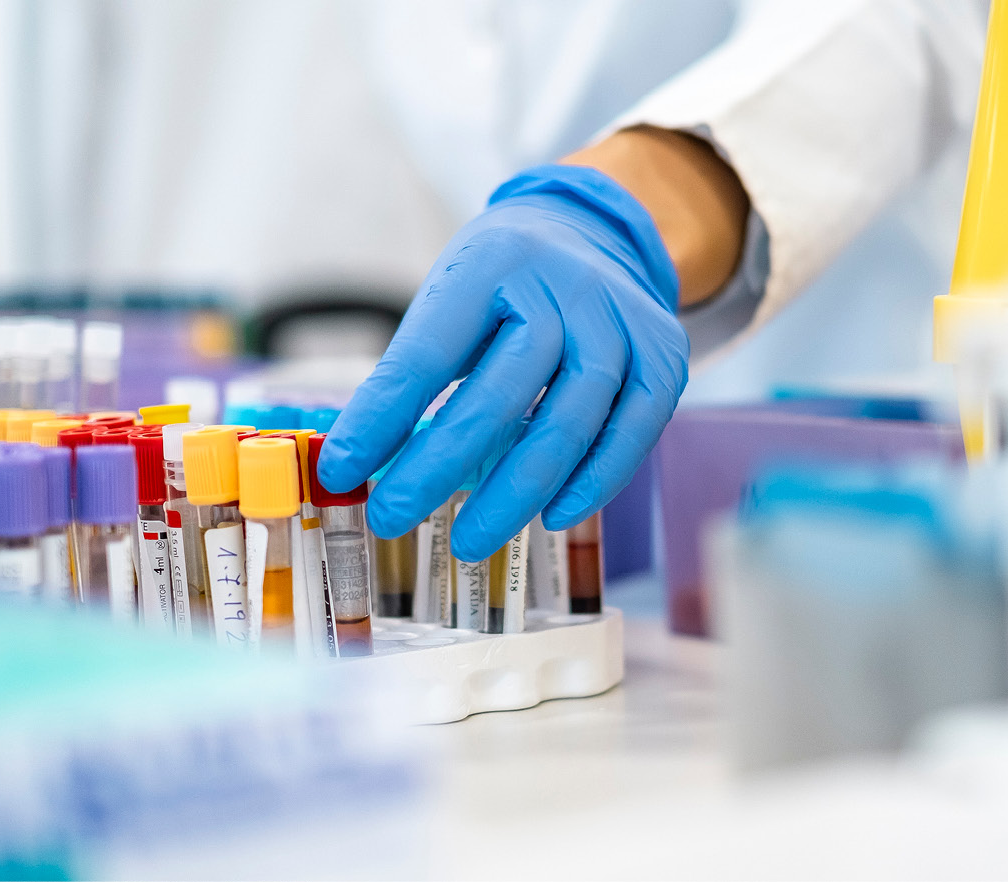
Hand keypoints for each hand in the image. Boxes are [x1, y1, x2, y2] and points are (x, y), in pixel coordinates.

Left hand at [319, 163, 687, 559]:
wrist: (591, 235)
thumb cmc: (502, 286)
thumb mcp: (450, 302)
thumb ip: (414, 375)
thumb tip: (358, 463)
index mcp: (491, 262)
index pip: (427, 353)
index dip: (382, 418)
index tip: (343, 470)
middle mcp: (564, 285)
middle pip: (500, 393)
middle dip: (439, 467)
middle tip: (392, 517)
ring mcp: (621, 318)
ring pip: (570, 421)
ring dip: (515, 492)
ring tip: (468, 539)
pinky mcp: (664, 352)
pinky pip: (632, 431)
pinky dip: (594, 482)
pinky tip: (552, 516)